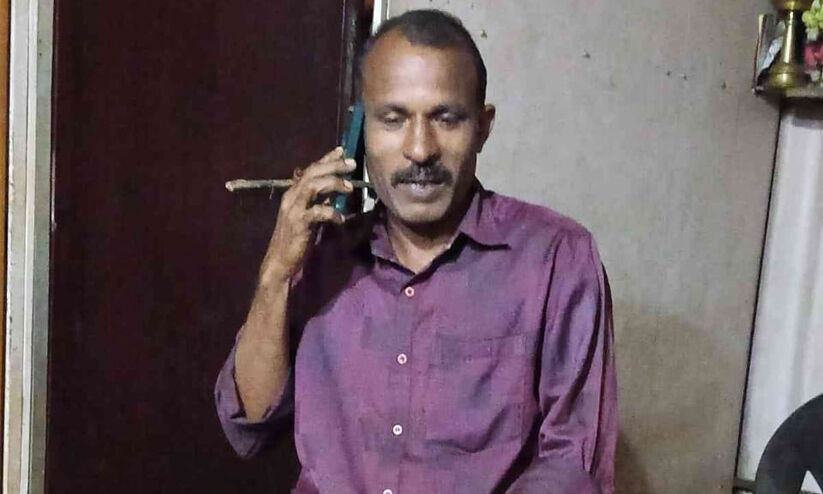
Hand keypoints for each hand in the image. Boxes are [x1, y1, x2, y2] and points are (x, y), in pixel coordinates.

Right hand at [259, 147, 355, 284]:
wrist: (280, 261)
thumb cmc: (295, 239)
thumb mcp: (307, 216)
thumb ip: (316, 202)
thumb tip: (331, 192)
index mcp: (293, 193)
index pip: (310, 169)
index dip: (326, 158)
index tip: (342, 150)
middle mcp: (291, 197)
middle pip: (312, 172)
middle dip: (333, 165)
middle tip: (352, 164)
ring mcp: (293, 209)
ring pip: (312, 186)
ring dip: (333, 183)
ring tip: (350, 188)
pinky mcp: (298, 224)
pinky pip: (316, 212)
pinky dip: (331, 212)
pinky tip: (341, 218)